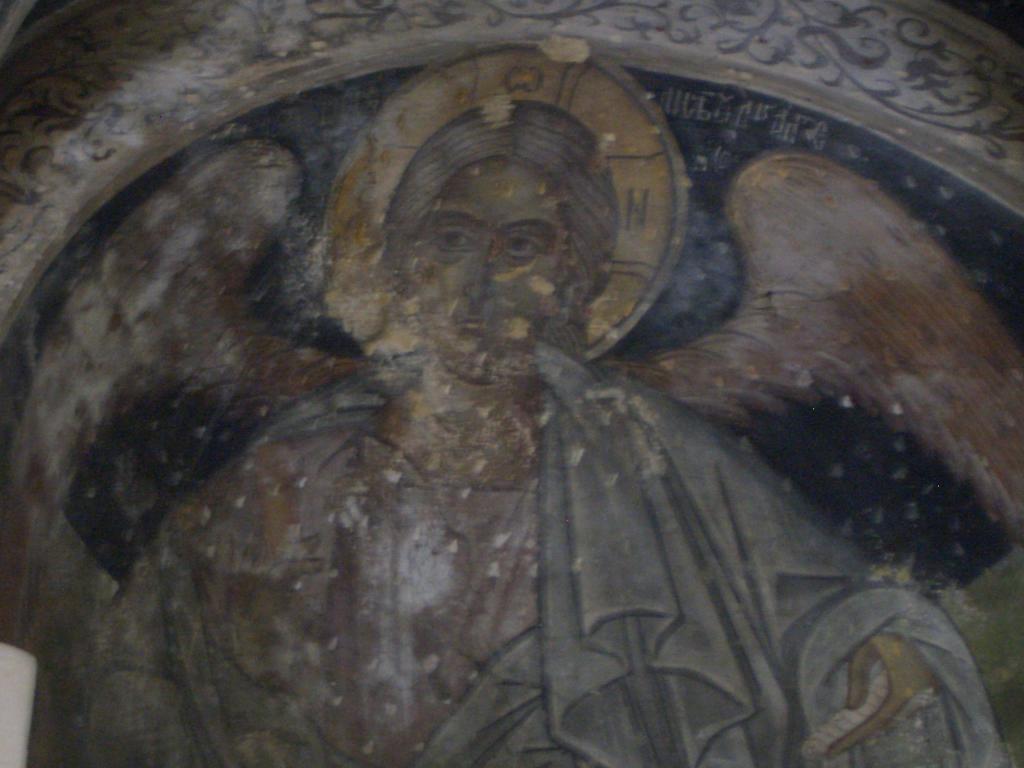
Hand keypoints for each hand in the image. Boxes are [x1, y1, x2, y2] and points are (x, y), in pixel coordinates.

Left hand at [802, 633, 937, 759]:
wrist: (921, 622)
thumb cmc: (890, 633)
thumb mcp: (867, 650)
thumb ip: (858, 678)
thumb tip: (851, 708)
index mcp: (903, 692)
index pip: (875, 723)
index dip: (853, 739)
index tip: (833, 751)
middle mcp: (915, 700)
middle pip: (882, 726)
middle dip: (856, 738)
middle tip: (830, 750)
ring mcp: (922, 697)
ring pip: (890, 720)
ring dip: (866, 730)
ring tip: (840, 741)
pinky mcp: (922, 692)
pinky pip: (896, 711)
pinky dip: (878, 720)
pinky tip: (861, 724)